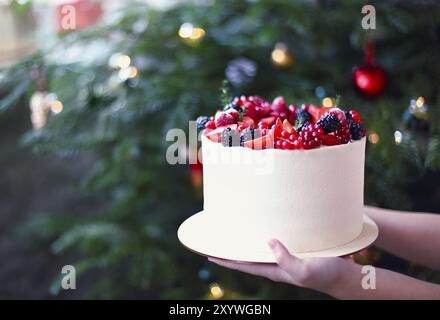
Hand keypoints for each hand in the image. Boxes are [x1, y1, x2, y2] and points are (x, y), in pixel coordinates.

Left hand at [208, 239, 355, 294]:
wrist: (346, 276)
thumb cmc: (326, 275)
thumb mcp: (304, 270)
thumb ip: (285, 258)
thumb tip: (268, 241)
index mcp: (275, 270)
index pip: (244, 265)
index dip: (227, 260)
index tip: (209, 253)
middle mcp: (277, 264)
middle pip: (248, 257)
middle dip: (233, 250)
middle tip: (217, 240)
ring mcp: (286, 258)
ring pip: (260, 249)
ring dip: (247, 242)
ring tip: (235, 232)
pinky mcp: (296, 250)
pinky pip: (275, 242)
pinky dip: (265, 236)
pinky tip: (265, 228)